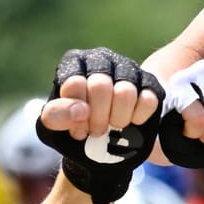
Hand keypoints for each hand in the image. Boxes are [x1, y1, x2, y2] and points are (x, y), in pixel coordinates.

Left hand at [35, 48, 162, 203]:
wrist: (104, 145)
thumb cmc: (75, 129)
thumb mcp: (53, 127)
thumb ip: (56, 116)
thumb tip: (80, 111)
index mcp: (74, 63)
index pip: (74, 84)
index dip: (76, 113)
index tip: (78, 127)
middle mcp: (101, 59)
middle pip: (100, 87)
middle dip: (97, 118)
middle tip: (97, 131)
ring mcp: (128, 69)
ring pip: (126, 93)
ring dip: (118, 120)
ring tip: (113, 126)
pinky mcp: (150, 84)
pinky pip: (148, 100)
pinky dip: (138, 118)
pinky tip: (130, 122)